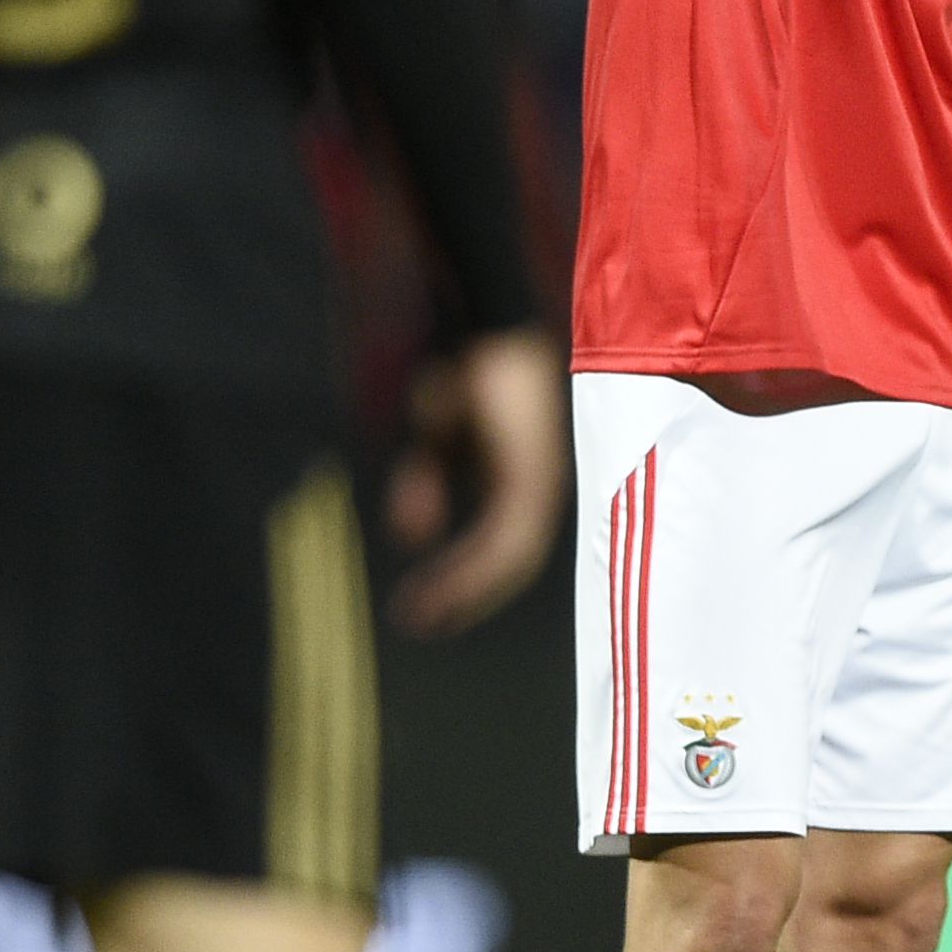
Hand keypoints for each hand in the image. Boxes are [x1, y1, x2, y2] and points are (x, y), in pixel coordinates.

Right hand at [389, 325, 564, 632]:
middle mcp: (537, 483)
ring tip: (423, 614)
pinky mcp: (530, 474)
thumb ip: (427, 481)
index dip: (470, 580)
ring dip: (466, 589)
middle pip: (512, 561)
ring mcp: (539, 478)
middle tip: (424, 625)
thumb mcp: (435, 433)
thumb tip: (413, 535)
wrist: (480, 326)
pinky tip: (441, 585)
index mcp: (523, 477)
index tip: (431, 607)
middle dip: (467, 595)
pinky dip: (472, 567)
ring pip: (511, 557)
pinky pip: (507, 537)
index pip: (507, 547)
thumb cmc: (464, 370)